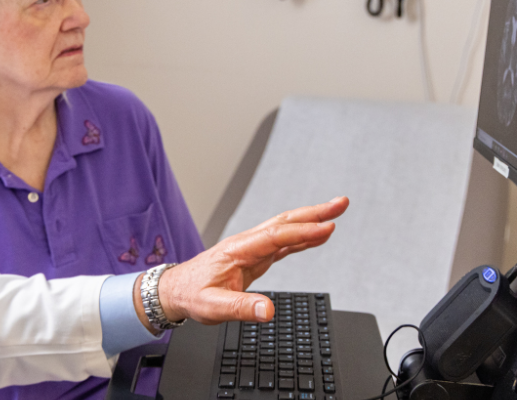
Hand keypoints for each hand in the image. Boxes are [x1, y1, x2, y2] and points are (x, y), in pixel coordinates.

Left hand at [135, 197, 348, 326]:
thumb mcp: (212, 307)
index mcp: (237, 250)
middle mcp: (247, 244)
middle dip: (314, 213)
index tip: (327, 228)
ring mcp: (252, 248)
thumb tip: (267, 311)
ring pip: (286, 229)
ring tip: (336, 212)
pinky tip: (318, 235)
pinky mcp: (256, 257)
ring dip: (312, 220)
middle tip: (340, 204)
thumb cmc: (190, 295)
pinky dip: (303, 238)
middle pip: (285, 222)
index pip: (275, 236)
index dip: (302, 232)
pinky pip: (283, 243)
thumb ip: (240, 308)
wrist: (175, 290)